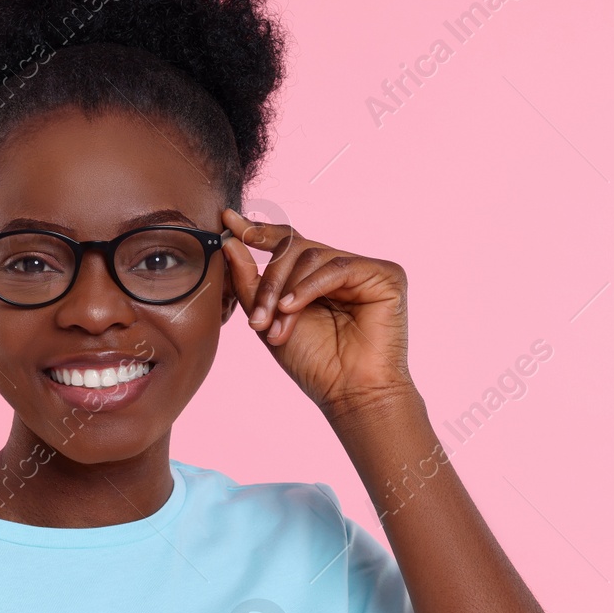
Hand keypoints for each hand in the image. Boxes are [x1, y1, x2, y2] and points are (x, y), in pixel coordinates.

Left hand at [220, 208, 417, 420]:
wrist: (347, 392)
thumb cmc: (312, 362)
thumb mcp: (268, 319)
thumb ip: (249, 281)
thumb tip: (230, 240)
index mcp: (314, 277)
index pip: (286, 242)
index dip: (257, 231)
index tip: (228, 220)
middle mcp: (339, 268)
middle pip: (295, 247)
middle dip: (269, 281)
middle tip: (257, 320)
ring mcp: (364, 270)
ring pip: (312, 256)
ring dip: (286, 292)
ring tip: (277, 327)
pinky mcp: (385, 275)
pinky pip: (338, 267)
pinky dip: (310, 288)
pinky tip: (293, 308)